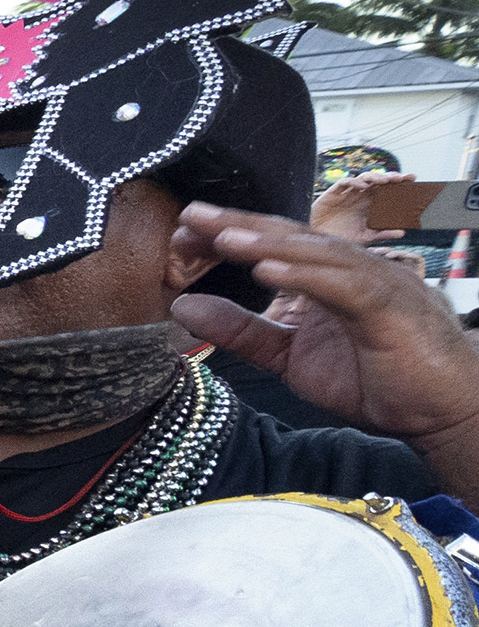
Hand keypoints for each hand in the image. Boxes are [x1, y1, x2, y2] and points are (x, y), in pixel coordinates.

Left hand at [171, 204, 478, 450]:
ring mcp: (378, 283)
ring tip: (221, 236)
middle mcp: (354, 271)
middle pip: (292, 238)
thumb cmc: (378, 381)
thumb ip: (242, 331)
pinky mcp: (392, 307)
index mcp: (331, 279)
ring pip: (318, 254)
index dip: (233, 235)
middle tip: (191, 213)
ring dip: (268, 243)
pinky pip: (345, 285)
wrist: (443, 413)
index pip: (276, 247)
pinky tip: (267, 271)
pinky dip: (306, 276)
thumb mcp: (291, 357)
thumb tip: (183, 307)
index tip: (184, 232)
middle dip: (242, 224)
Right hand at [308, 170, 409, 244]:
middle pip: (379, 181)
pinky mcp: (334, 193)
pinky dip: (353, 182)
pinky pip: (345, 182)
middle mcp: (362, 196)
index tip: (413, 179)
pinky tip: (362, 187)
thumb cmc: (341, 238)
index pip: (389, 190)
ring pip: (364, 178)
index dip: (400, 183)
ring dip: (375, 176)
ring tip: (384, 180)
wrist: (318, 239)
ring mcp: (348, 193)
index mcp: (371, 205)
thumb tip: (402, 233)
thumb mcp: (365, 238)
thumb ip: (382, 234)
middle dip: (391, 177)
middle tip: (402, 178)